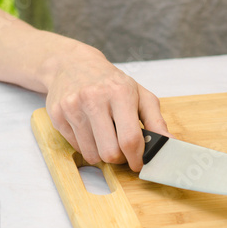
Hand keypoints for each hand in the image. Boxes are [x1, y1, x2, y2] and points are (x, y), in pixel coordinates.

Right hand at [45, 47, 170, 171]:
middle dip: (120, 158)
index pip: (130, 139)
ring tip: (107, 138)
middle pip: (110, 152)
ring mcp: (72, 107)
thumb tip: (169, 142)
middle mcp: (94, 99)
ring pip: (92, 155)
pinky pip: (77, 148)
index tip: (139, 163)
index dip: (137, 158)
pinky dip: (88, 146)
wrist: (73, 64)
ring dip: (103, 154)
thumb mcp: (140, 95)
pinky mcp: (57, 115)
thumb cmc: (111, 82)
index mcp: (119, 93)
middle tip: (124, 151)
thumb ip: (156, 120)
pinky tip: (91, 130)